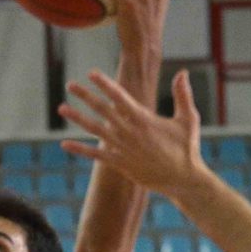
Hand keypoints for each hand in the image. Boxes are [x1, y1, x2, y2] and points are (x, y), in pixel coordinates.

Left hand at [59, 67, 208, 194]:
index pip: (120, 97)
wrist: (183, 180)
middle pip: (103, 110)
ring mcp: (124, 149)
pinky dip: (80, 149)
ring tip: (61, 108)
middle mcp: (130, 133)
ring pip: (96, 130)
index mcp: (144, 120)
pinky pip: (96, 155)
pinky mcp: (121, 164)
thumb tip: (182, 71)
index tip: (91, 73)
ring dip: (78, 118)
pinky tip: (65, 144)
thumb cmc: (187, 148)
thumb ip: (183, 95)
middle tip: (70, 85)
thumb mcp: (189, 119)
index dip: (105, 84)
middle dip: (86, 96)